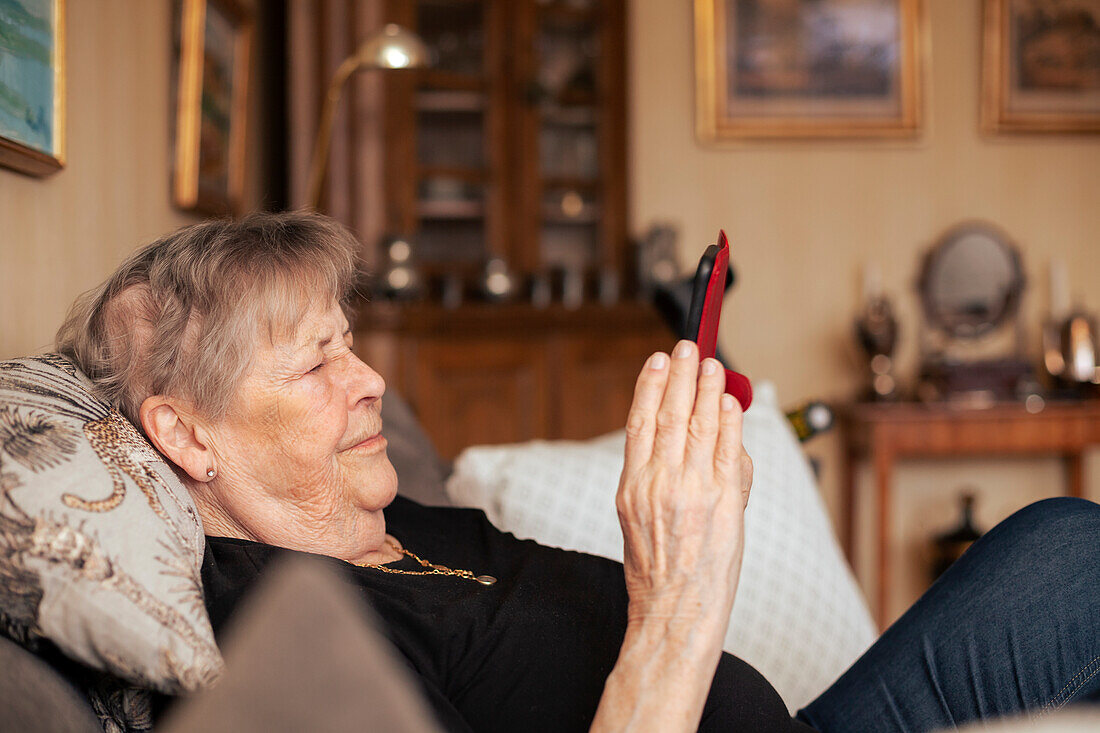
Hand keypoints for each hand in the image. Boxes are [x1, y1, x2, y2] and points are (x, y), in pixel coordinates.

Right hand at [616, 340, 752, 629]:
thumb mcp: (638, 521)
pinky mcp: (723, 501)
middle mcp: (658, 483)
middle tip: (688, 347)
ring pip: (699, 424)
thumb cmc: (657, 574)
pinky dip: (729, 420)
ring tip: (713, 364)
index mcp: (631, 486)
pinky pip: (727, 449)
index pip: (640, 421)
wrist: (673, 613)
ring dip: (707, 388)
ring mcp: (691, 490)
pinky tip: (730, 401)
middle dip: (680, 375)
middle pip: (670, 413)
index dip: (649, 385)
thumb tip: (690, 443)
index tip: (657, 361)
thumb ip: (658, 479)